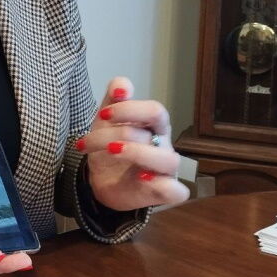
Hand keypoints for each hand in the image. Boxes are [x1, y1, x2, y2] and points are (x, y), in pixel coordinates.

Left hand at [76, 78, 189, 210]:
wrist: (100, 180)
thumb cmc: (109, 146)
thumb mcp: (105, 123)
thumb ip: (113, 101)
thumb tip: (121, 85)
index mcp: (152, 125)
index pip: (154, 110)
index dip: (130, 109)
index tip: (103, 115)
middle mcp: (162, 144)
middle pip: (161, 129)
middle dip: (125, 130)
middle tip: (103, 140)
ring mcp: (165, 169)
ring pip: (169, 159)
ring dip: (138, 153)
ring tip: (112, 152)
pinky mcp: (163, 191)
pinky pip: (177, 191)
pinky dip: (162, 185)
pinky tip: (141, 178)